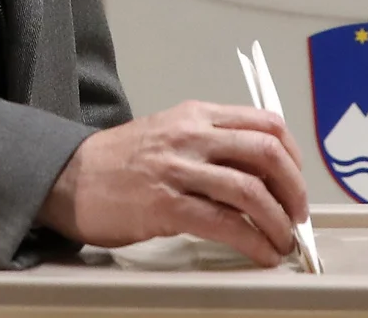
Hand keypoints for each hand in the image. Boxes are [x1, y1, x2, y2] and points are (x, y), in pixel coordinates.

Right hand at [36, 101, 308, 267]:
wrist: (69, 177)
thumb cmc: (119, 162)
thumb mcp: (169, 134)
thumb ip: (211, 143)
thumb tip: (262, 175)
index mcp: (195, 114)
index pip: (265, 122)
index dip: (293, 155)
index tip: (297, 181)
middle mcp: (190, 135)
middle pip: (266, 152)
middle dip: (294, 189)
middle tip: (298, 215)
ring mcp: (177, 168)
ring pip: (250, 189)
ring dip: (278, 222)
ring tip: (282, 241)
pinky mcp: (165, 204)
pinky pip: (224, 223)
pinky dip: (252, 242)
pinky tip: (260, 253)